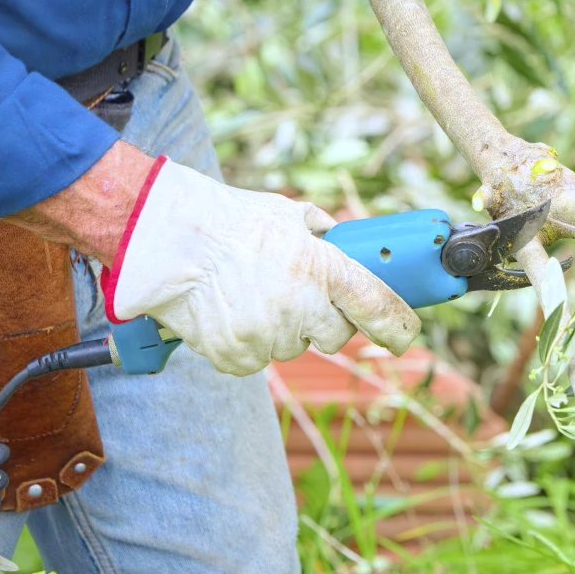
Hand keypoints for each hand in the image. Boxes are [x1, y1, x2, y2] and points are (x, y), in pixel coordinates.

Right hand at [98, 156, 420, 374]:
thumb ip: (322, 233)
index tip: (405, 334)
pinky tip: (232, 312)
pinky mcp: (236, 356)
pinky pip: (256, 359)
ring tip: (253, 295)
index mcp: (320, 268)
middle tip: (301, 296)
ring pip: (292, 347)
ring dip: (282, 329)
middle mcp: (299, 306)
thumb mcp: (288, 214)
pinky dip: (248, 343)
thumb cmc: (231, 221)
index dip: (397, 325)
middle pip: (337, 336)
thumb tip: (342, 241)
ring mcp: (267, 336)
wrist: (169, 240)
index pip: (376, 305)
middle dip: (325, 320)